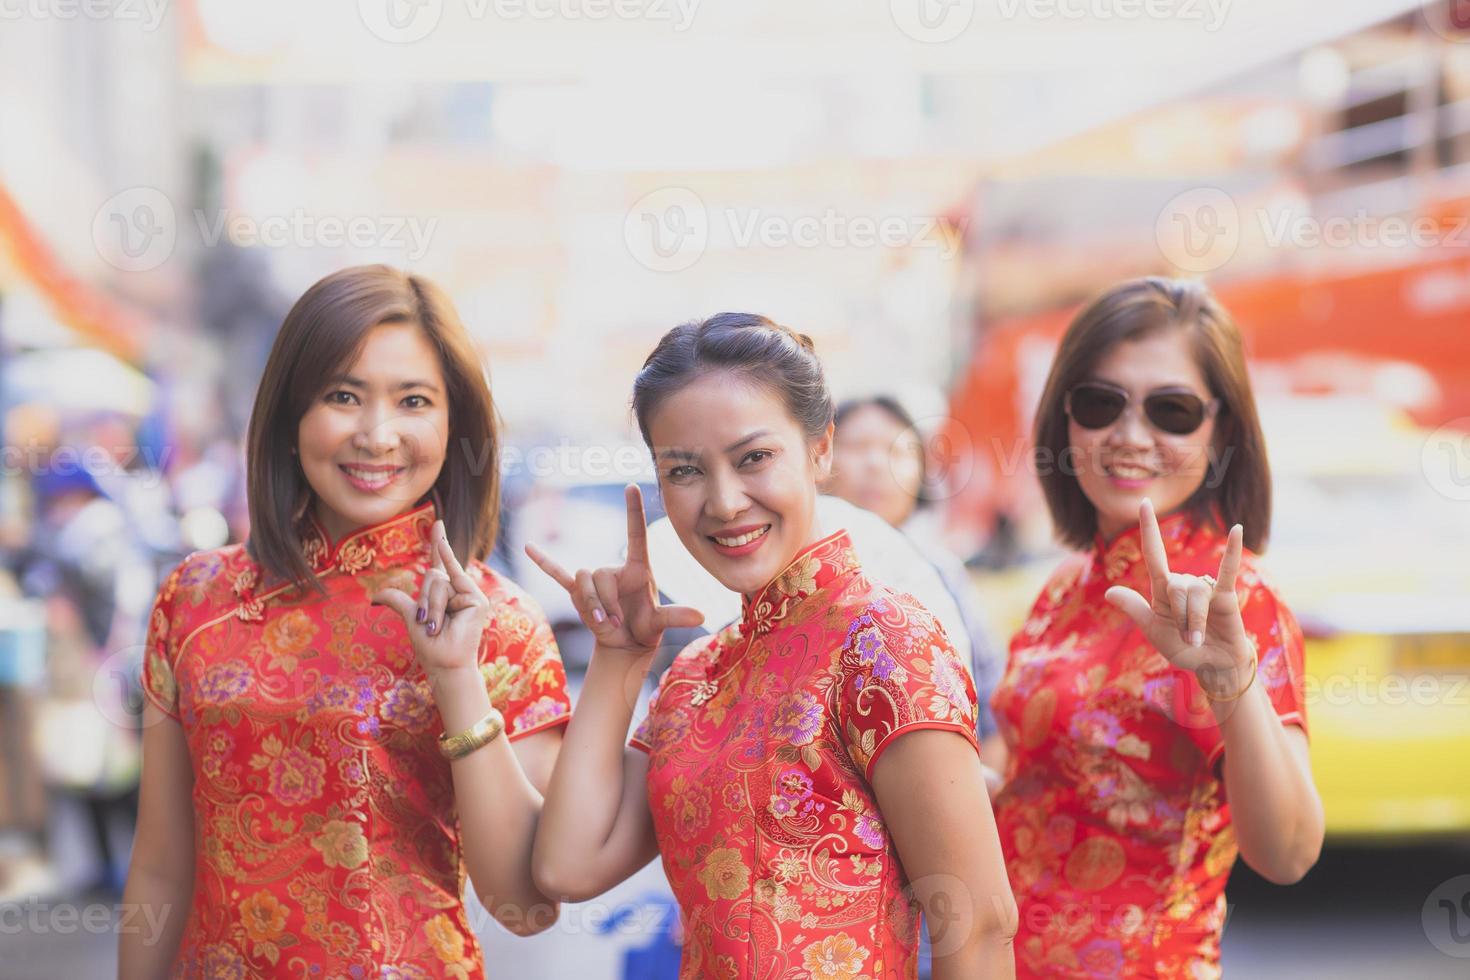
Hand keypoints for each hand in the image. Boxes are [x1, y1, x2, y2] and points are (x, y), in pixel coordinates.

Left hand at [372, 519, 489, 677]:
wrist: (444, 664)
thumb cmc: (430, 647)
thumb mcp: (410, 618)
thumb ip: (398, 600)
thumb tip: (374, 598)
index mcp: (443, 595)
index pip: (439, 564)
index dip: (438, 544)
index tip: (437, 524)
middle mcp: (456, 591)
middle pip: (432, 576)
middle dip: (424, 601)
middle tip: (428, 624)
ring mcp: (468, 594)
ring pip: (438, 582)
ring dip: (432, 608)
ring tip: (437, 626)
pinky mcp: (476, 600)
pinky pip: (454, 579)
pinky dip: (448, 557)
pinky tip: (441, 537)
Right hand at [525, 484, 703, 656]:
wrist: (624, 642)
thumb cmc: (645, 627)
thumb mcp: (660, 623)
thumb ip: (676, 617)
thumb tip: (701, 616)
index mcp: (638, 568)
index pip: (636, 533)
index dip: (633, 510)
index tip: (632, 486)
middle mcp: (615, 569)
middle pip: (600, 574)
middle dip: (605, 602)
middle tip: (617, 623)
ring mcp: (596, 580)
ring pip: (583, 581)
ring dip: (592, 606)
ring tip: (605, 624)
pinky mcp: (579, 592)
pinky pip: (558, 574)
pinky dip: (545, 562)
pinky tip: (527, 546)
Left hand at [1103, 499, 1253, 693]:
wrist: (1213, 665)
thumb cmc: (1184, 649)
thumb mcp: (1155, 631)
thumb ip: (1135, 610)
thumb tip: (1109, 592)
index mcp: (1162, 591)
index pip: (1153, 554)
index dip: (1148, 529)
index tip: (1143, 502)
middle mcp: (1182, 584)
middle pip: (1175, 588)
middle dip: (1180, 618)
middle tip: (1188, 638)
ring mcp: (1204, 587)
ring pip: (1195, 594)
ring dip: (1195, 621)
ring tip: (1199, 638)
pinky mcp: (1226, 594)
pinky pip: (1228, 569)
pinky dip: (1232, 551)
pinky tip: (1237, 530)